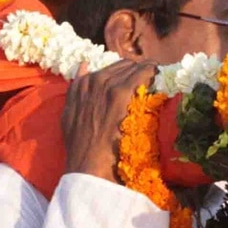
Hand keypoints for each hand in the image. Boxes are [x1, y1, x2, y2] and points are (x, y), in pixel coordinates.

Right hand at [62, 61, 156, 180]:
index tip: (136, 80)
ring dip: (147, 71)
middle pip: (124, 65)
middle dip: (137, 71)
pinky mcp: (120, 93)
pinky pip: (142, 73)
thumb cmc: (79, 145)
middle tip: (150, 80)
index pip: (110, 69)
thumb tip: (83, 65)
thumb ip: (75, 90)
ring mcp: (106, 85)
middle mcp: (93, 80)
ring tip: (158, 78)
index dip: (125, 74)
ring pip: (134, 67)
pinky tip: (158, 75)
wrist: (87, 161)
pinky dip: (151, 72)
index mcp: (82, 85)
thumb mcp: (68, 115)